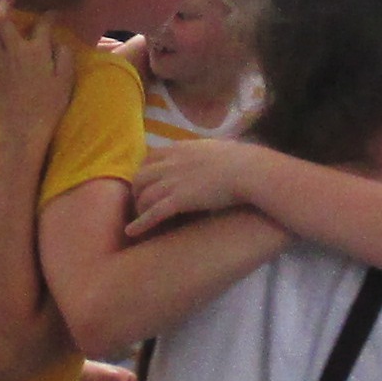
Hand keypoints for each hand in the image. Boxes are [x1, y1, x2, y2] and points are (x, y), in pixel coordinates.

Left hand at [0, 1, 82, 149]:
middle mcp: (16, 51)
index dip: (48, 16)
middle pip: (5, 20)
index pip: (43, 25)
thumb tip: (58, 42)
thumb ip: (64, 56)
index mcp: (37, 50)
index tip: (53, 13)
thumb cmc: (50, 106)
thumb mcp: (66, 79)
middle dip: (5, 3)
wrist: (26, 128)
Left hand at [123, 132, 274, 237]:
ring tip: (139, 220)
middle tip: (141, 205)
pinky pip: (153, 212)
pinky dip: (140, 223)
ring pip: (143, 195)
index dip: (144, 172)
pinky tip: (132, 232)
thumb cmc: (241, 160)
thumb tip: (206, 155)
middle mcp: (171, 163)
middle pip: (140, 177)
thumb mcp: (214, 149)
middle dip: (137, 192)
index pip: (149, 158)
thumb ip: (202, 152)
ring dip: (139, 209)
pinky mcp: (179, 200)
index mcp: (179, 149)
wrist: (250, 171)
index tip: (146, 184)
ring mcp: (173, 181)